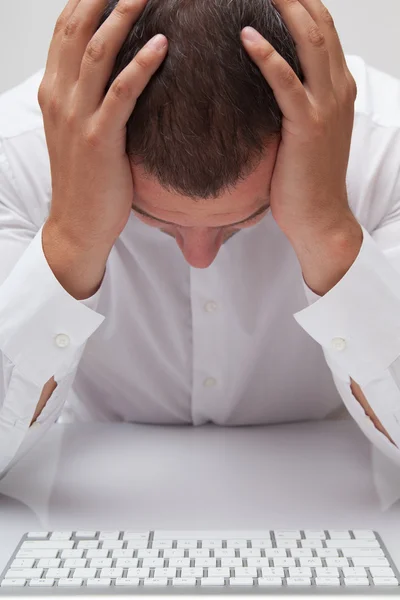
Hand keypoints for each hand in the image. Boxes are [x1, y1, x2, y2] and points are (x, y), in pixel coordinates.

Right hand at [38, 0, 167, 250]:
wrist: (78, 222)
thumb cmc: (84, 177)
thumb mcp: (76, 129)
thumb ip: (85, 96)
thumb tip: (110, 72)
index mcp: (53, 90)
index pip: (65, 29)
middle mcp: (60, 96)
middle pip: (78, 27)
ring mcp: (78, 116)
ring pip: (98, 51)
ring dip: (124, 14)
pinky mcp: (100, 138)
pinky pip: (121, 92)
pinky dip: (142, 65)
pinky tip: (161, 45)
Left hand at [240, 0, 358, 249]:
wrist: (320, 215)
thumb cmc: (307, 177)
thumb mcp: (307, 129)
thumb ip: (297, 99)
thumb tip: (269, 82)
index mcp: (338, 86)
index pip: (323, 27)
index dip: (301, 1)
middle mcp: (338, 88)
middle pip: (319, 22)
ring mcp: (326, 106)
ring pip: (310, 41)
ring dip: (285, 6)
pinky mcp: (308, 126)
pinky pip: (287, 83)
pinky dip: (268, 57)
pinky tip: (247, 36)